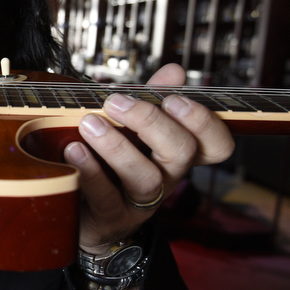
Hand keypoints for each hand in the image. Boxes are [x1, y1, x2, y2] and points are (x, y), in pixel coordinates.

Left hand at [63, 64, 233, 251]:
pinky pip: (106, 197)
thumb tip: (175, 70)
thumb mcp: (130, 129)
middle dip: (151, 121)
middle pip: (181, 152)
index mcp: (174, 155)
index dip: (205, 122)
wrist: (80, 213)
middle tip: (115, 102)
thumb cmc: (109, 164)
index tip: (174, 99)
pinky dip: (90, 170)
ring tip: (89, 123)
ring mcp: (139, 203)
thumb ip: (151, 100)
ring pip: (145, 177)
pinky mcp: (110, 219)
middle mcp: (165, 179)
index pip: (216, 145)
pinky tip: (73, 149)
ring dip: (117, 146)